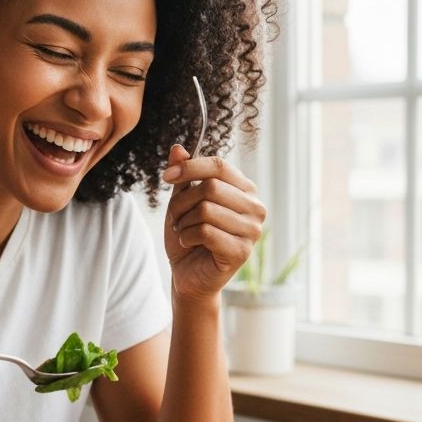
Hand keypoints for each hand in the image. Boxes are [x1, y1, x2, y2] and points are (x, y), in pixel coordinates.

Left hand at [163, 144, 266, 302]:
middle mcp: (255, 207)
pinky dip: (188, 236)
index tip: (166, 176)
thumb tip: (177, 148)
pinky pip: (206, 231)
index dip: (190, 167)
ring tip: (184, 231)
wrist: (188, 274)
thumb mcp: (181, 201)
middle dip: (182, 202)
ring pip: (206, 210)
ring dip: (184, 221)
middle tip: (175, 217)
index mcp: (244, 189)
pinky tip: (190, 244)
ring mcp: (252, 230)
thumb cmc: (189, 235)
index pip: (219, 166)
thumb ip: (182, 175)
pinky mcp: (242, 251)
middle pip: (211, 187)